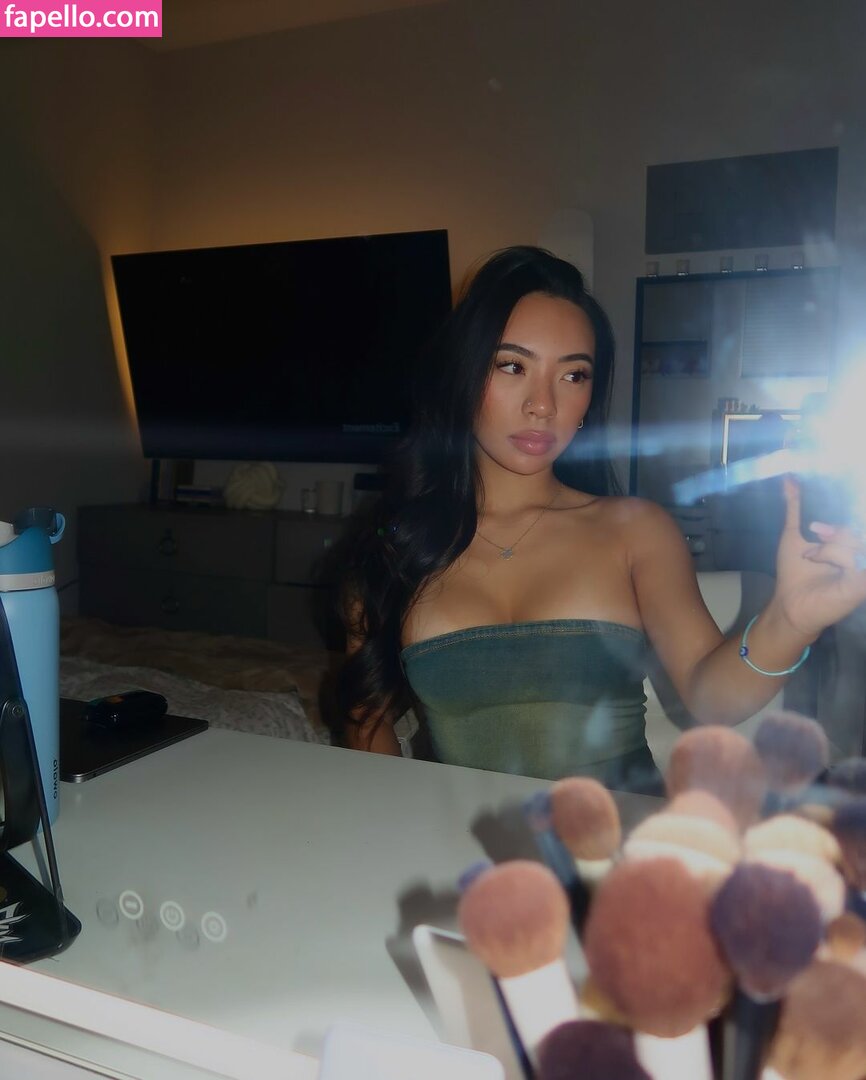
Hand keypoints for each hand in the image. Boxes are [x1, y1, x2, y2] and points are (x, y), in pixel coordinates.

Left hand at [773, 476, 865, 638]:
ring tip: (813, 558)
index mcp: (851, 546)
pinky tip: (821, 563)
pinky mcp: (862, 585)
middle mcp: (861, 558)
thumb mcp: (793, 535)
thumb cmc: (794, 573)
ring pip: (857, 543)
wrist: (788, 602)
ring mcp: (863, 572)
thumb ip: (793, 507)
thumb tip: (788, 479)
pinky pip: (856, 560)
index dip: (840, 526)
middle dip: (836, 534)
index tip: (815, 529)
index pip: (856, 524)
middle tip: (815, 537)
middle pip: (858, 531)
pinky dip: (836, 557)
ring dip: (830, 548)